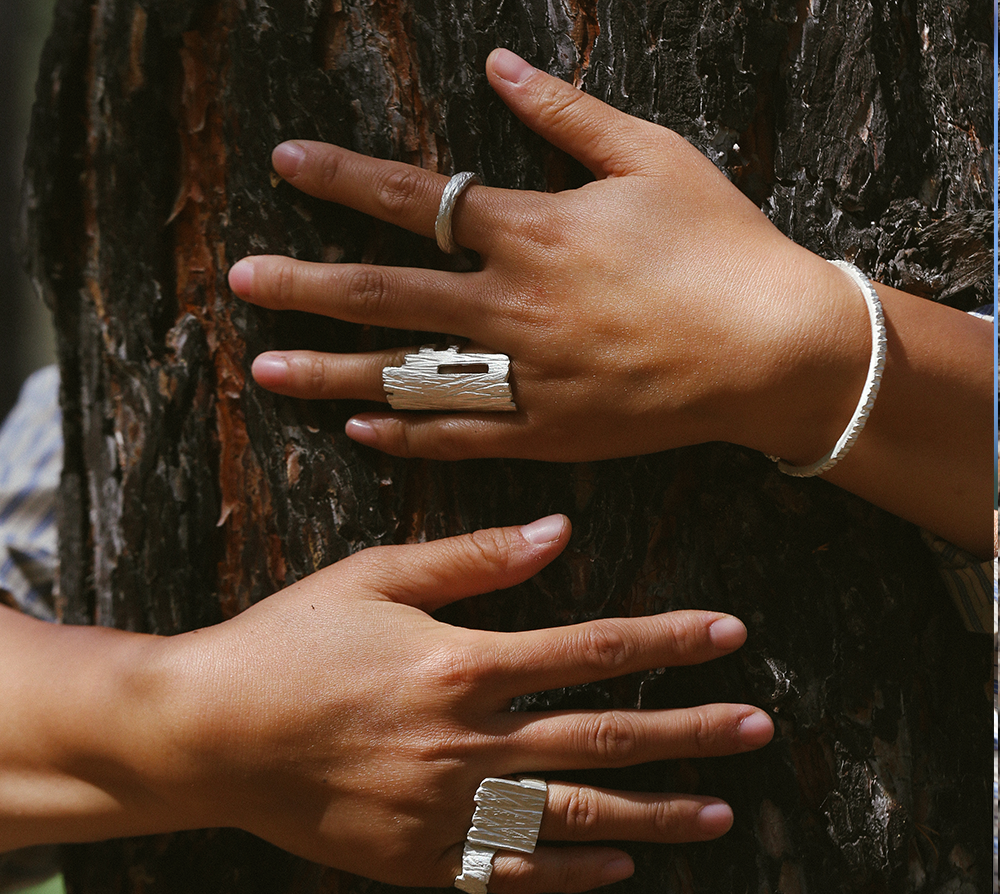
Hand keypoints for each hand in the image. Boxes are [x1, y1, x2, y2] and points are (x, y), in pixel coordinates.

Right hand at [158, 516, 770, 893]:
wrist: (208, 732)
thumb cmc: (289, 642)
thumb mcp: (374, 577)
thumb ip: (473, 559)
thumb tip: (560, 533)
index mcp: (462, 663)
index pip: (593, 648)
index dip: (667, 638)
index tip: (729, 634)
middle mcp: (468, 741)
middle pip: (602, 735)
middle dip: (690, 730)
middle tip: (758, 730)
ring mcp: (446, 808)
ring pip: (574, 813)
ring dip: (653, 811)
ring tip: (719, 812)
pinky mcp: (418, 856)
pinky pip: (511, 870)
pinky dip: (570, 871)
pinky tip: (619, 865)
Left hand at [228, 48, 869, 467]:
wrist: (772, 349)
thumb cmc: (721, 245)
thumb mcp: (653, 156)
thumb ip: (567, 113)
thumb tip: (499, 66)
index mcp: (533, 232)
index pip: (414, 201)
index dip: (343, 180)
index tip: (286, 165)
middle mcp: (512, 307)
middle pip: (386, 294)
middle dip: (305, 285)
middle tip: (239, 284)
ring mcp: (525, 378)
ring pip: (408, 374)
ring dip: (332, 372)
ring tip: (267, 371)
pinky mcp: (548, 431)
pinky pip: (463, 437)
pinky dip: (409, 433)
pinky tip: (361, 430)